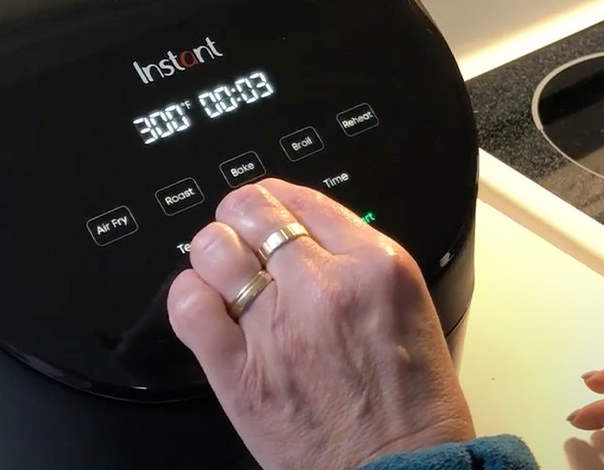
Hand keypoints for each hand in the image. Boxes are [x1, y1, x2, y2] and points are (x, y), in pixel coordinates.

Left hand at [166, 178, 474, 469]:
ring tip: (223, 271)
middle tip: (240, 234)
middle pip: (251, 211)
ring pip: (214, 250)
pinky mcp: (240, 372)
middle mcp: (323, 287)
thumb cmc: (413, 405)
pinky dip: (190, 296)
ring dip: (213, 253)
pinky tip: (206, 305)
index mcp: (375, 265)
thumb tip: (308, 237)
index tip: (271, 209)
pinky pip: (190, 307)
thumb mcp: (408, 307)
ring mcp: (277, 328)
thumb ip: (357, 264)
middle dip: (240, 217)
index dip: (277, 200)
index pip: (301, 198)